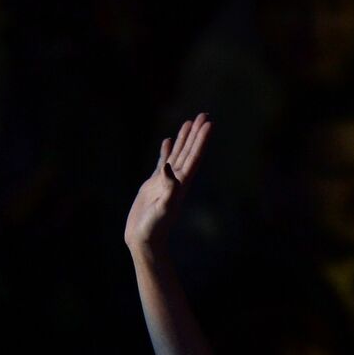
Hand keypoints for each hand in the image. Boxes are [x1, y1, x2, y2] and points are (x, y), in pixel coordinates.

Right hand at [124, 113, 211, 250]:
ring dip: (184, 138)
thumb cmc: (154, 228)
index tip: (209, 124)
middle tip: (204, 114)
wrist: (144, 239)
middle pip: (189, 151)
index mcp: (181, 184)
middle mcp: (176, 180)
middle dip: (196, 133)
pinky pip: (162, 162)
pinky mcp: (154, 184)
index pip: (194, 157)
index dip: (201, 140)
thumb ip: (168, 189)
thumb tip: (169, 169)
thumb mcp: (163, 209)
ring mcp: (166, 181)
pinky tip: (167, 141)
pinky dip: (166, 151)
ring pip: (177, 154)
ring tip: (189, 121)